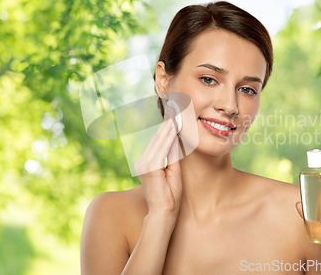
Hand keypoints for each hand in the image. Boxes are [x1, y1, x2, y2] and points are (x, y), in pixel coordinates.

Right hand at [134, 104, 182, 218]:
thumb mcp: (173, 173)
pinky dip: (168, 137)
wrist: (164, 214)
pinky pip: (161, 148)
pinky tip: (175, 127)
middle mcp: (144, 161)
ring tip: (177, 112)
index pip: (159, 141)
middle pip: (158, 137)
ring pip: (160, 140)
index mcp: (148, 163)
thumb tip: (177, 141)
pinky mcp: (149, 167)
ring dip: (169, 126)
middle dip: (168, 121)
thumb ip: (173, 157)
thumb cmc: (170, 197)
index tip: (175, 114)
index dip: (167, 127)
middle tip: (175, 105)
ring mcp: (145, 163)